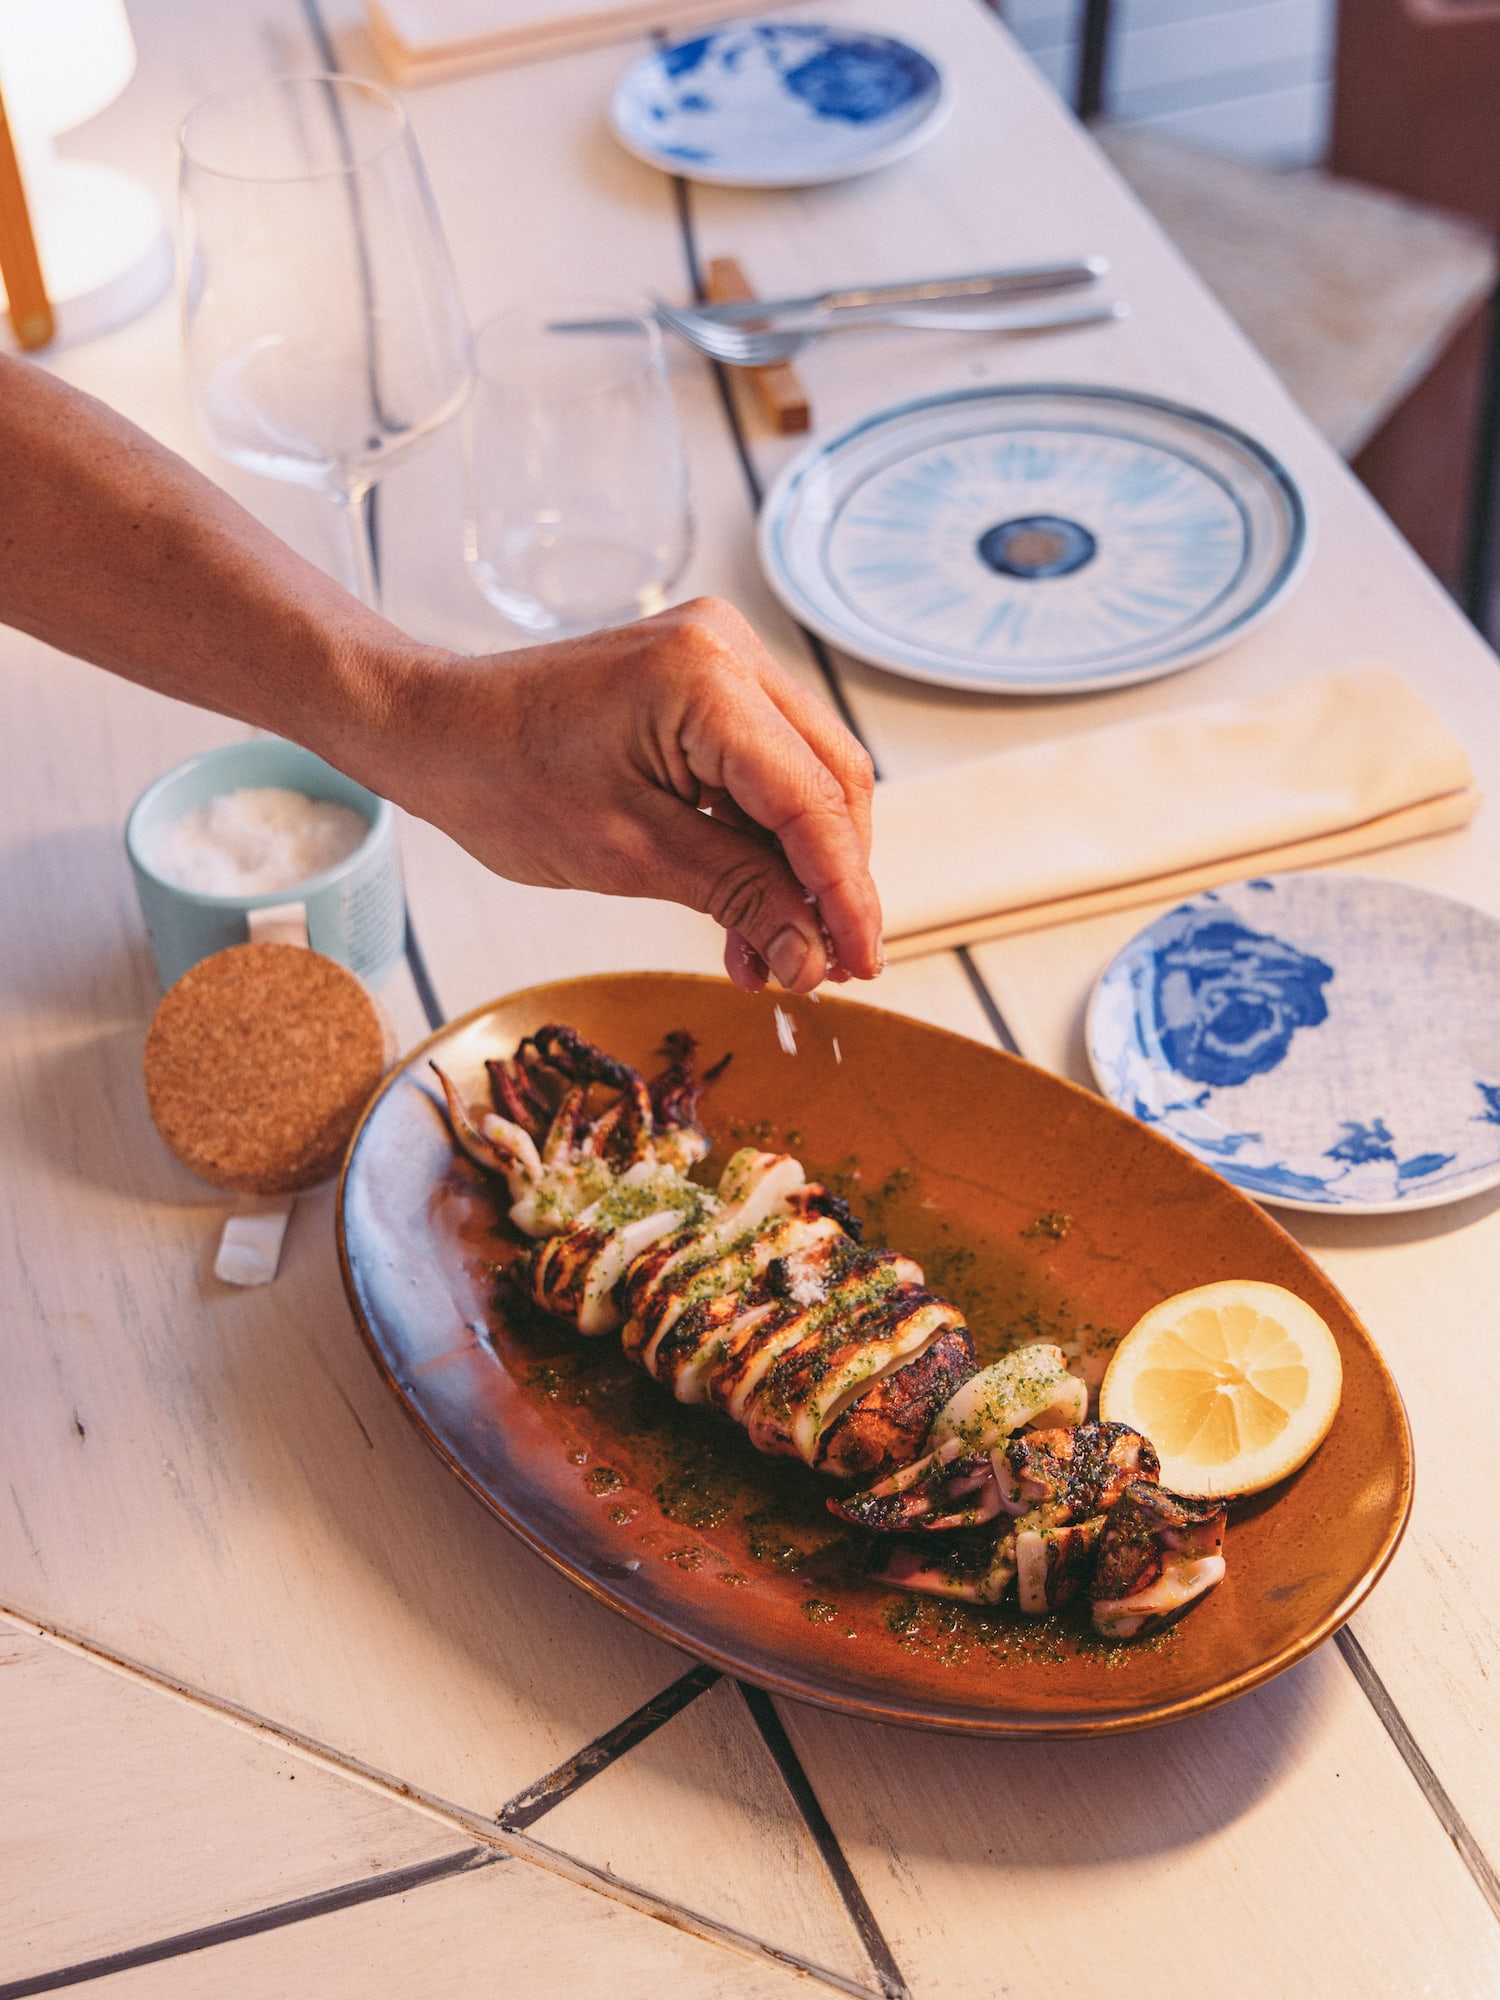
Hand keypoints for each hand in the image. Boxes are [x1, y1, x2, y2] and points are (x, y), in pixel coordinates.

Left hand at [377, 598, 881, 993]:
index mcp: (706, 679)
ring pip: (808, 778)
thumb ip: (736, 895)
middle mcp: (729, 649)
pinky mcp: (708, 681)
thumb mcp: (626, 856)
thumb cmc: (501, 780)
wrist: (435, 731)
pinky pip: (766, 766)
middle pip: (831, 782)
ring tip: (770, 955)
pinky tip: (747, 910)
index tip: (860, 965)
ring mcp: (722, 658)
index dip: (846, 894)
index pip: (813, 802)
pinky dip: (763, 840)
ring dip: (797, 871)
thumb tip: (813, 953)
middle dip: (831, 883)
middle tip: (818, 967)